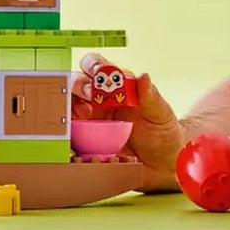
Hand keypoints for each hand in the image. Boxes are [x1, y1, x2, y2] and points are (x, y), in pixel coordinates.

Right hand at [72, 52, 184, 192]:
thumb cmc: (162, 132)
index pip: (97, 66)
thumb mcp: (161, 115)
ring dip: (69, 106)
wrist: (162, 164)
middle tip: (89, 98)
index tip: (98, 73)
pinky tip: (75, 135)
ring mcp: (89, 120)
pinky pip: (69, 133)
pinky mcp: (85, 141)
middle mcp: (97, 99)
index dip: (93, 65)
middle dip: (77, 85)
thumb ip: (151, 97)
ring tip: (82, 116)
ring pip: (67, 105)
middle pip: (76, 82)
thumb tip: (144, 76)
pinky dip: (67, 132)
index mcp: (115, 85)